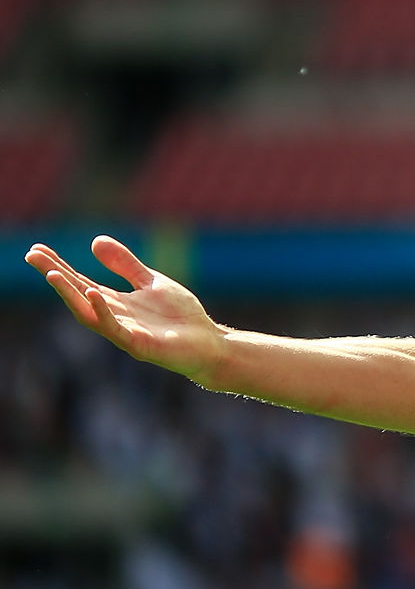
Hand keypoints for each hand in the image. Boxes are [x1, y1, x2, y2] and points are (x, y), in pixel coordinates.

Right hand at [25, 236, 225, 380]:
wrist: (209, 343)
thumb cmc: (180, 317)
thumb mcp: (152, 282)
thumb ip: (126, 265)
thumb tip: (94, 241)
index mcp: (115, 302)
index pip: (80, 282)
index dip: (59, 266)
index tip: (37, 249)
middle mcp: (114, 317)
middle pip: (77, 295)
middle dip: (55, 276)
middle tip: (32, 256)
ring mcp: (124, 333)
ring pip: (88, 314)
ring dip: (70, 294)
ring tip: (52, 274)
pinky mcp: (140, 346)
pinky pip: (115, 329)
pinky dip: (102, 312)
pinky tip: (93, 293)